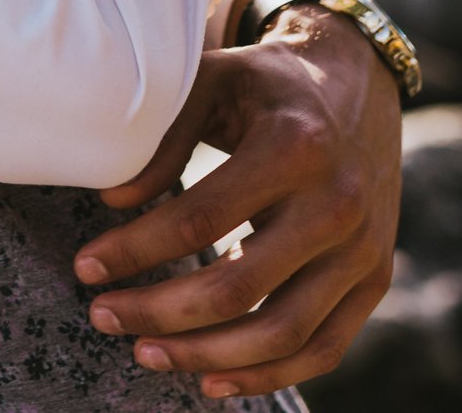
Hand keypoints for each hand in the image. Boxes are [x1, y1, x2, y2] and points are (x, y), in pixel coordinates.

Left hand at [74, 8, 401, 397]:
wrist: (358, 84)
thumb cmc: (266, 85)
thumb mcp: (212, 80)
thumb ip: (163, 138)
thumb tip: (114, 202)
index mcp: (293, 147)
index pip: (199, 219)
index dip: (136, 251)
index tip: (85, 266)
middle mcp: (337, 205)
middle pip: (236, 287)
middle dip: (159, 311)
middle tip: (102, 316)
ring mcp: (363, 250)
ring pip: (280, 333)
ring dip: (205, 355)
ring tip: (143, 353)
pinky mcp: (375, 280)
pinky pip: (323, 349)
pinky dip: (266, 375)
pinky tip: (210, 380)